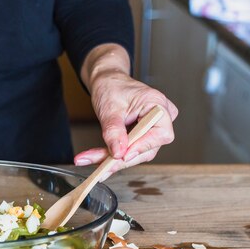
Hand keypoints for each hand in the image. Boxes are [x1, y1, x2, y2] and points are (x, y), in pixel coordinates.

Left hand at [75, 44, 177, 175]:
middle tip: (99, 166)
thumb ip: (114, 131)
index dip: (142, 147)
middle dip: (120, 158)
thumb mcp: (110, 109)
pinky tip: (96, 160)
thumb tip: (118, 153)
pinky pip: (129, 150)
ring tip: (89, 159)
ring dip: (112, 159)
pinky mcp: (142, 135)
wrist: (107, 82)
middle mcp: (160, 118)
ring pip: (136, 153)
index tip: (123, 156)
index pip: (160, 134)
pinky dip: (112, 155)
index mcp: (158, 105)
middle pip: (146, 148)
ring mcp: (152, 128)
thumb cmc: (112, 87)